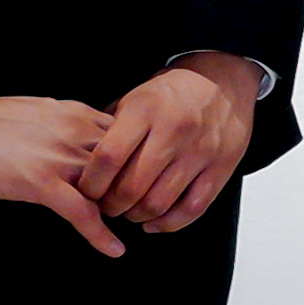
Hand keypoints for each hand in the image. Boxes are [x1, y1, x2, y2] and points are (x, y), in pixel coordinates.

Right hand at [0, 93, 125, 254]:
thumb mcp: (43, 112)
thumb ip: (70, 125)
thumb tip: (87, 139)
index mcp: (79, 114)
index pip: (129, 138)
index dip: (139, 162)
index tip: (141, 179)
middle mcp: (79, 132)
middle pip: (130, 163)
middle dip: (137, 187)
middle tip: (138, 208)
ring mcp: (62, 158)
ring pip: (112, 188)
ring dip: (123, 210)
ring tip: (130, 226)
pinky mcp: (41, 182)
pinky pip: (82, 213)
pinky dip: (100, 235)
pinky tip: (114, 250)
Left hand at [77, 56, 258, 233]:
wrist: (222, 80)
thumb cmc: (170, 94)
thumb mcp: (134, 98)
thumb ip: (108, 130)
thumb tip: (81, 165)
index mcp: (145, 110)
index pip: (108, 157)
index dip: (91, 183)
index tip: (85, 192)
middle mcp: (174, 131)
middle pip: (131, 187)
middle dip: (110, 206)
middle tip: (105, 206)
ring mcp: (200, 151)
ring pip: (159, 203)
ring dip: (136, 216)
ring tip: (129, 211)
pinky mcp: (221, 167)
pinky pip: (192, 209)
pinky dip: (168, 224)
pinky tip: (154, 222)